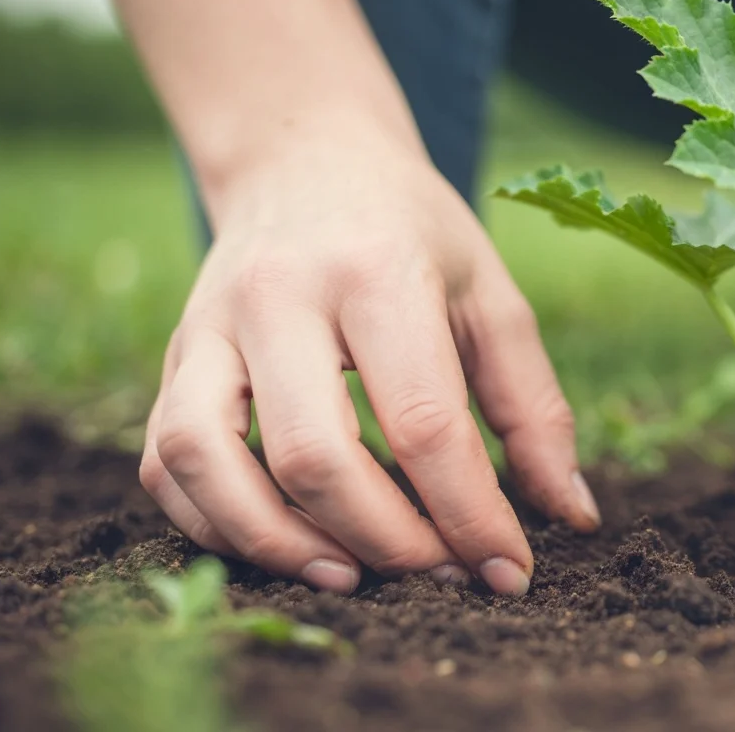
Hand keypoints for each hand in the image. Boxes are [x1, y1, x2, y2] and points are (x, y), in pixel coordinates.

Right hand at [138, 132, 599, 595]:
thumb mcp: (491, 296)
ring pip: (208, 460)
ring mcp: (206, 326)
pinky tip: (287, 544)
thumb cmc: (412, 232)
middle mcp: (277, 296)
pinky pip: (164, 462)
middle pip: (315, 455)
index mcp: (376, 271)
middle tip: (440, 573)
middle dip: (387, 540)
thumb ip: (534, 406)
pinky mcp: (168, 358)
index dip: (471, 516)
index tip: (509, 571)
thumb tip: (569, 514)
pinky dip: (216, 524)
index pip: (423, 422)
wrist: (304, 157)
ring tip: (352, 577)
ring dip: (281, 545)